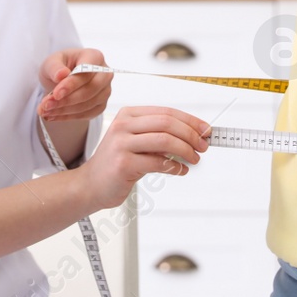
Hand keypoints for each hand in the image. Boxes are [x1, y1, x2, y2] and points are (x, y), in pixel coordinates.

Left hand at [38, 48, 109, 121]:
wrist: (62, 78)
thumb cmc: (59, 66)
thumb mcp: (51, 62)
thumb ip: (55, 67)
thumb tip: (61, 75)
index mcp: (94, 56)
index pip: (86, 71)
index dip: (71, 84)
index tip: (55, 94)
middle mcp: (105, 73)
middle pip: (90, 89)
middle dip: (67, 100)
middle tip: (46, 105)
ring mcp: (105, 90)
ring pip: (88, 104)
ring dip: (65, 110)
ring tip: (45, 111)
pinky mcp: (101, 105)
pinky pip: (87, 114)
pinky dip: (69, 116)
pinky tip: (53, 115)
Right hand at [76, 106, 210, 210]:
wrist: (91, 184)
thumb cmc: (117, 163)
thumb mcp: (136, 141)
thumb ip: (158, 135)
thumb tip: (193, 135)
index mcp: (129, 115)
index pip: (166, 112)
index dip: (190, 120)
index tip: (205, 130)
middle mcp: (123, 125)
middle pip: (167, 123)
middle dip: (191, 134)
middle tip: (203, 146)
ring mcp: (122, 144)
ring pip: (165, 140)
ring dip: (186, 150)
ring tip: (194, 159)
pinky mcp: (123, 164)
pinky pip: (158, 163)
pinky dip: (175, 167)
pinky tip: (180, 170)